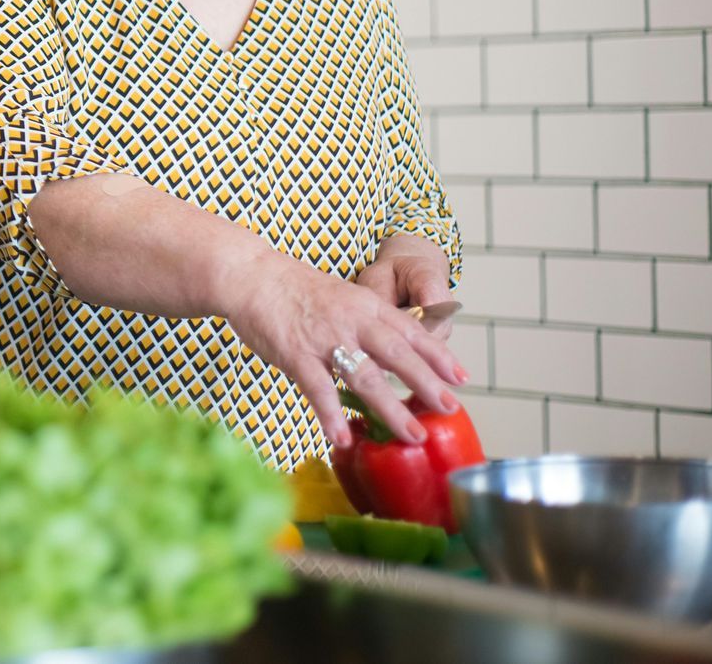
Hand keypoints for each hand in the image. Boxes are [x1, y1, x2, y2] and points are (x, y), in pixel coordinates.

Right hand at [225, 251, 467, 448]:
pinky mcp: (295, 354)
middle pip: (398, 354)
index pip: (411, 330)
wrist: (250, 274)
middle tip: (450, 408)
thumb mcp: (341, 295)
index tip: (461, 377)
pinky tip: (341, 438)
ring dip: (391, 408)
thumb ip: (365, 320)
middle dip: (427, 383)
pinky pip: (318, 389)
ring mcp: (324, 338)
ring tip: (412, 435)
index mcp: (365, 305)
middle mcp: (351, 320)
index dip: (437, 354)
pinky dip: (331, 415)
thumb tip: (391, 352)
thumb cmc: (292, 288)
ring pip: (365, 377)